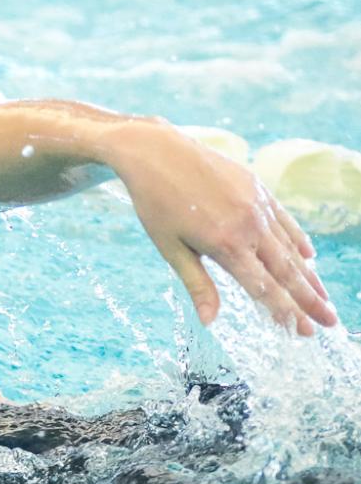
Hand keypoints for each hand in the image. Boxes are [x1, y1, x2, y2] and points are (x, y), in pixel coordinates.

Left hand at [110, 120, 338, 336]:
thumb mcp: (170, 247)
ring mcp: (258, 205)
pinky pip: (285, 220)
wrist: (156, 151)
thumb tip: (210, 322)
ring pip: (290, 248)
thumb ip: (197, 284)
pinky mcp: (258, 189)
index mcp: (226, 245)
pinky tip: (309, 257)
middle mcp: (249, 226)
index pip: (263, 287)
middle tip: (328, 323)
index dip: (285, 312)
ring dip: (309, 275)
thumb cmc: (155, 203)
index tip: (303, 331)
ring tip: (324, 298)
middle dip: (308, 300)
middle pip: (285, 271)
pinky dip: (298, 240)